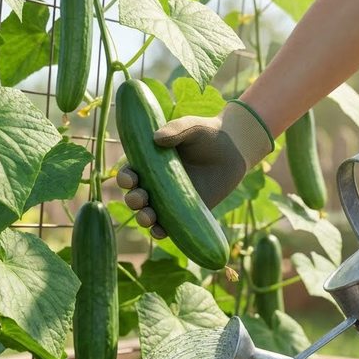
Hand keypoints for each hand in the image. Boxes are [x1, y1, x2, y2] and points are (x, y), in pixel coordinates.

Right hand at [116, 100, 273, 238]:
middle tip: (141, 197)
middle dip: (133, 200)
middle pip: (135, 197)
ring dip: (143, 218)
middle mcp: (155, 184)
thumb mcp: (191, 127)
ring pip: (148, 214)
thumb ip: (176, 129)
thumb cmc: (208, 134)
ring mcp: (168, 200)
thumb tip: (157, 139)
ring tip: (148, 216)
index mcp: (149, 164)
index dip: (125, 179)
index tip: (129, 179)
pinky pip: (168, 226)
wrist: (233, 150)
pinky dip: (160, 232)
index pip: (130, 174)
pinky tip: (160, 231)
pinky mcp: (184, 212)